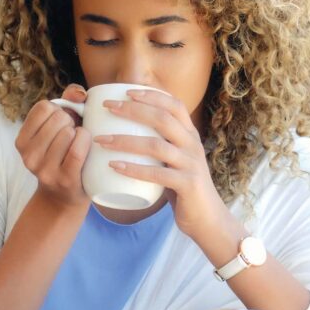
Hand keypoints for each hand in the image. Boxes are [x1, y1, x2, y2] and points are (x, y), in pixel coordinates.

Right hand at [15, 83, 92, 213]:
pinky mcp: (64, 179)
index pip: (43, 108)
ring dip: (79, 133)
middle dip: (70, 122)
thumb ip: (69, 100)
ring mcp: (45, 169)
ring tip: (77, 144)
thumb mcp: (59, 126)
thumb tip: (80, 95)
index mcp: (22, 141)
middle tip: (71, 136)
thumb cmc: (65, 152)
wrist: (65, 195)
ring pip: (68, 133)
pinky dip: (85, 141)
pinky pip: (78, 150)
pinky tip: (87, 146)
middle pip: (58, 118)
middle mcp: (28, 156)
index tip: (61, 123)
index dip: (58, 110)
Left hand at [92, 89, 225, 236]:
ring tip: (101, 140)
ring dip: (125, 140)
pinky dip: (134, 169)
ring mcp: (191, 164)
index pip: (174, 105)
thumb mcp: (176, 160)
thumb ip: (161, 145)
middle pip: (162, 119)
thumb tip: (126, 131)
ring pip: (156, 146)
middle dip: (133, 110)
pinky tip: (114, 166)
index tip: (127, 91)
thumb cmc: (184, 187)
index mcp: (190, 135)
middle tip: (107, 107)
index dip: (152, 95)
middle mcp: (192, 145)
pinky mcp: (187, 185)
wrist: (207, 218)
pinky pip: (158, 174)